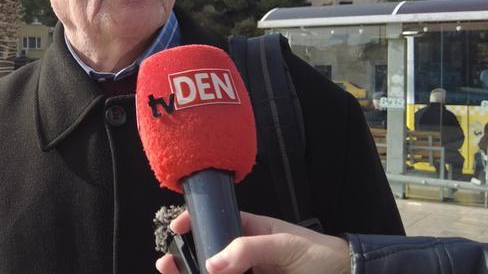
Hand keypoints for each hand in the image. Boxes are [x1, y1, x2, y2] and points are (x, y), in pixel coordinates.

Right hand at [155, 211, 350, 273]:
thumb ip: (247, 249)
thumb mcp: (283, 244)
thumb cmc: (319, 255)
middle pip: (209, 255)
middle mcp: (245, 255)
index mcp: (251, 230)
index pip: (216, 223)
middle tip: (168, 264)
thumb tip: (212, 262)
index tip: (177, 228)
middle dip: (186, 259)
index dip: (195, 223)